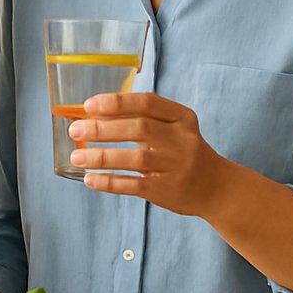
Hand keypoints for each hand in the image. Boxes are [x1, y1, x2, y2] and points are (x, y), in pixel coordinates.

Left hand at [68, 91, 230, 215]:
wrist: (217, 187)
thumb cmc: (184, 152)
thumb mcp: (175, 128)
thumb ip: (143, 119)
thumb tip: (91, 116)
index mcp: (182, 118)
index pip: (148, 103)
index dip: (117, 102)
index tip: (89, 105)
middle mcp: (182, 140)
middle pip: (139, 129)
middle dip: (102, 129)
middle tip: (75, 130)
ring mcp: (176, 166)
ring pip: (135, 159)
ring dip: (101, 157)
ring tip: (76, 157)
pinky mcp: (167, 190)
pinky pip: (134, 186)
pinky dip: (109, 182)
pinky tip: (89, 179)